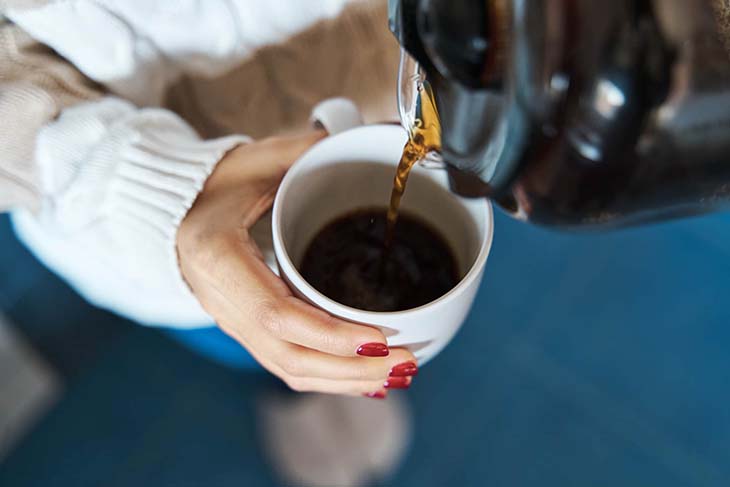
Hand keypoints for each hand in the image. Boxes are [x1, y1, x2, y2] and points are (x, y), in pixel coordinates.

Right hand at [177, 131, 417, 396]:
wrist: (171, 210)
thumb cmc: (212, 183)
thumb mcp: (256, 159)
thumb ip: (305, 151)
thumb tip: (366, 136)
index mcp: (218, 258)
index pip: (276, 314)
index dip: (330, 334)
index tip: (379, 339)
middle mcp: (221, 302)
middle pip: (289, 357)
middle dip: (351, 370)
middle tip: (406, 365)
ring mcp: (232, 322)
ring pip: (290, 370)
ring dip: (346, 381)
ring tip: (397, 376)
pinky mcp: (245, 329)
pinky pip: (287, 364)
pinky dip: (329, 377)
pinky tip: (365, 378)